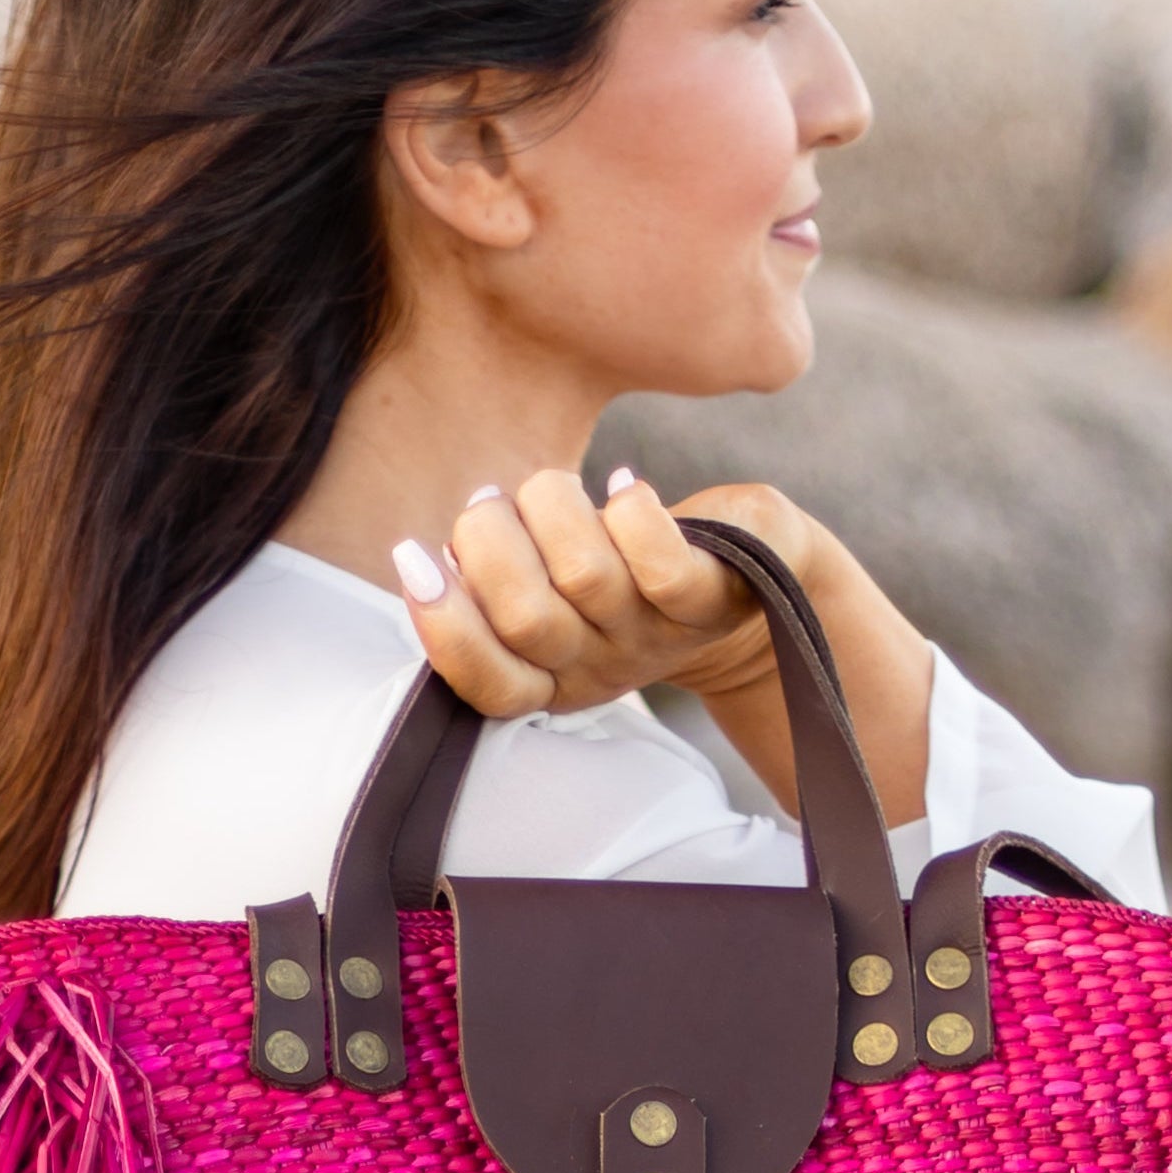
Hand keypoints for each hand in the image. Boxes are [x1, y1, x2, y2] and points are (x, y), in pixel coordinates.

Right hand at [393, 469, 815, 719]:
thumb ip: (499, 585)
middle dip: (490, 543)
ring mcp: (657, 635)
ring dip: (550, 508)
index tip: (413, 556)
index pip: (490, 686)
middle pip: (528, 620)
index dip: (445, 627)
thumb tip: (432, 556)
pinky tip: (625, 487)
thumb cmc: (637, 579)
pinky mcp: (711, 595)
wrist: (758, 587)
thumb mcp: (561, 594)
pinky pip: (658, 560)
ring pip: (585, 576)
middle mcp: (604, 668)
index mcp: (557, 680)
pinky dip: (630, 510)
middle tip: (487, 501)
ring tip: (550, 486)